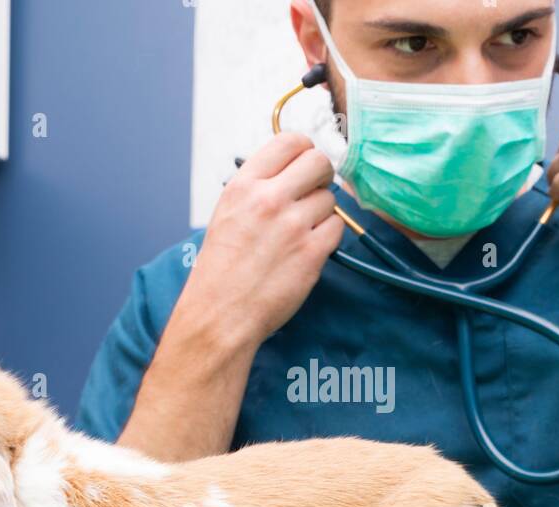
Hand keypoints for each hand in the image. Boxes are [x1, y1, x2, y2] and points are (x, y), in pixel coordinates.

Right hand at [185, 132, 343, 348]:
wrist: (221, 313)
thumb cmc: (221, 270)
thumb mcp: (227, 213)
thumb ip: (258, 188)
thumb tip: (290, 172)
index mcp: (244, 186)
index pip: (289, 141)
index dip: (304, 150)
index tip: (305, 163)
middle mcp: (269, 199)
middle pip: (319, 162)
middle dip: (322, 175)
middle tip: (314, 192)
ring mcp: (293, 225)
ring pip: (330, 198)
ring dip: (322, 212)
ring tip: (301, 232)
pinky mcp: (312, 252)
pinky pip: (338, 227)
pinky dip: (329, 236)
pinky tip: (309, 248)